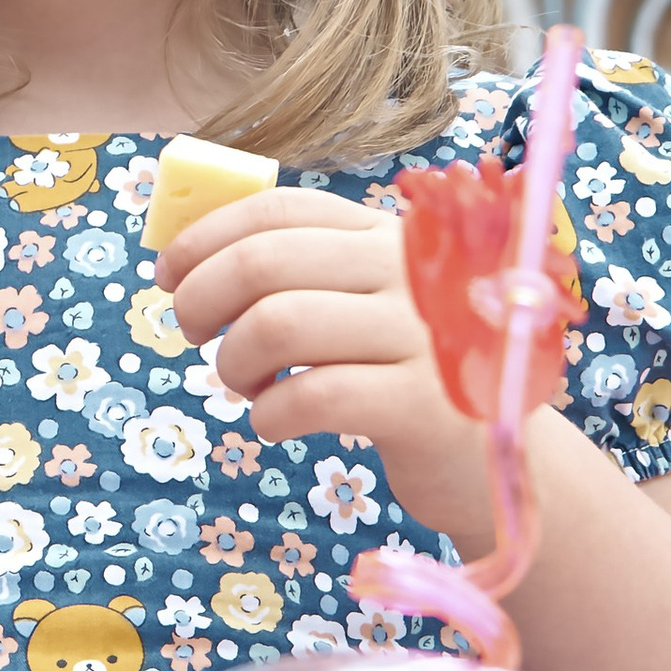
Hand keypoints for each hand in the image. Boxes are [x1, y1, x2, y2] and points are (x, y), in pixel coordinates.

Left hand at [156, 193, 487, 540]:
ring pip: (278, 325)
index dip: (205, 236)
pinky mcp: (425, 406)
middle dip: (201, 299)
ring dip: (234, 362)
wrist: (504, 461)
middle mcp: (411, 272)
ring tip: (247, 385)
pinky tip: (276, 422)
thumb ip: (302, 274)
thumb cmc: (408, 377)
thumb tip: (184, 260)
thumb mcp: (367, 306)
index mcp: (388, 236)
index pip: (278, 210)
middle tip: (194, 336)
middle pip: (265, 262)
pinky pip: (311, 396)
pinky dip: (268, 414)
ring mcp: (423, 336)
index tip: (167, 274)